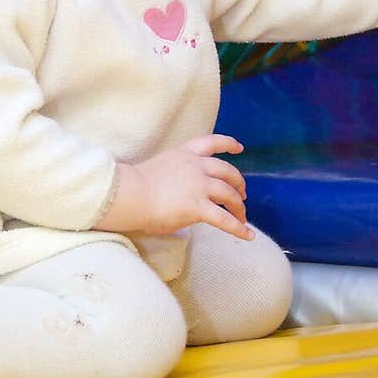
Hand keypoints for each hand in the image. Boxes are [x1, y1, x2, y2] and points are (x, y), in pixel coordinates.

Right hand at [95, 133, 252, 239]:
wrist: (129, 194)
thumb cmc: (134, 187)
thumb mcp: (160, 171)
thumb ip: (176, 177)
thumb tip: (182, 195)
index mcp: (184, 154)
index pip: (211, 142)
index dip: (228, 144)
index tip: (239, 148)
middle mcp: (196, 166)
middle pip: (227, 171)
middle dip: (238, 183)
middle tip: (242, 195)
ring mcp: (199, 186)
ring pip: (229, 194)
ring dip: (239, 207)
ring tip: (242, 217)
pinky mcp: (198, 207)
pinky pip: (224, 219)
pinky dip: (238, 228)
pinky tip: (248, 235)